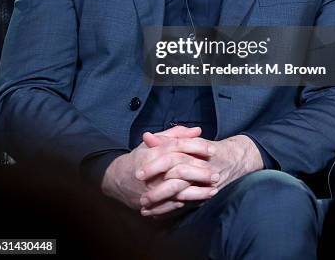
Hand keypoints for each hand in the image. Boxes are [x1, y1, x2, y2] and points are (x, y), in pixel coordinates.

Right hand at [101, 126, 216, 214]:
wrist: (117, 180)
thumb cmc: (139, 158)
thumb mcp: (154, 141)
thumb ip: (175, 134)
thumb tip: (197, 130)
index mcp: (152, 152)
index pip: (177, 148)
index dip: (196, 147)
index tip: (212, 150)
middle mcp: (152, 171)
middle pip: (180, 169)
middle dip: (200, 171)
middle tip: (216, 172)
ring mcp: (152, 188)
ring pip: (178, 189)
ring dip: (197, 190)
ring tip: (214, 189)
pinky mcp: (153, 202)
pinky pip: (173, 202)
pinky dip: (188, 201)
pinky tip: (201, 199)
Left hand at [139, 134, 263, 214]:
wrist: (237, 159)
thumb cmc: (209, 149)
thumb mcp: (189, 140)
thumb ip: (168, 138)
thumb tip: (147, 137)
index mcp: (195, 149)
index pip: (171, 156)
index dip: (154, 164)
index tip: (138, 172)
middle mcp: (201, 166)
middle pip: (176, 176)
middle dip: (157, 189)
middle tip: (140, 194)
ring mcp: (205, 182)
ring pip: (181, 194)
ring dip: (162, 202)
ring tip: (144, 207)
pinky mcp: (206, 194)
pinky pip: (187, 204)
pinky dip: (171, 209)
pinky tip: (156, 214)